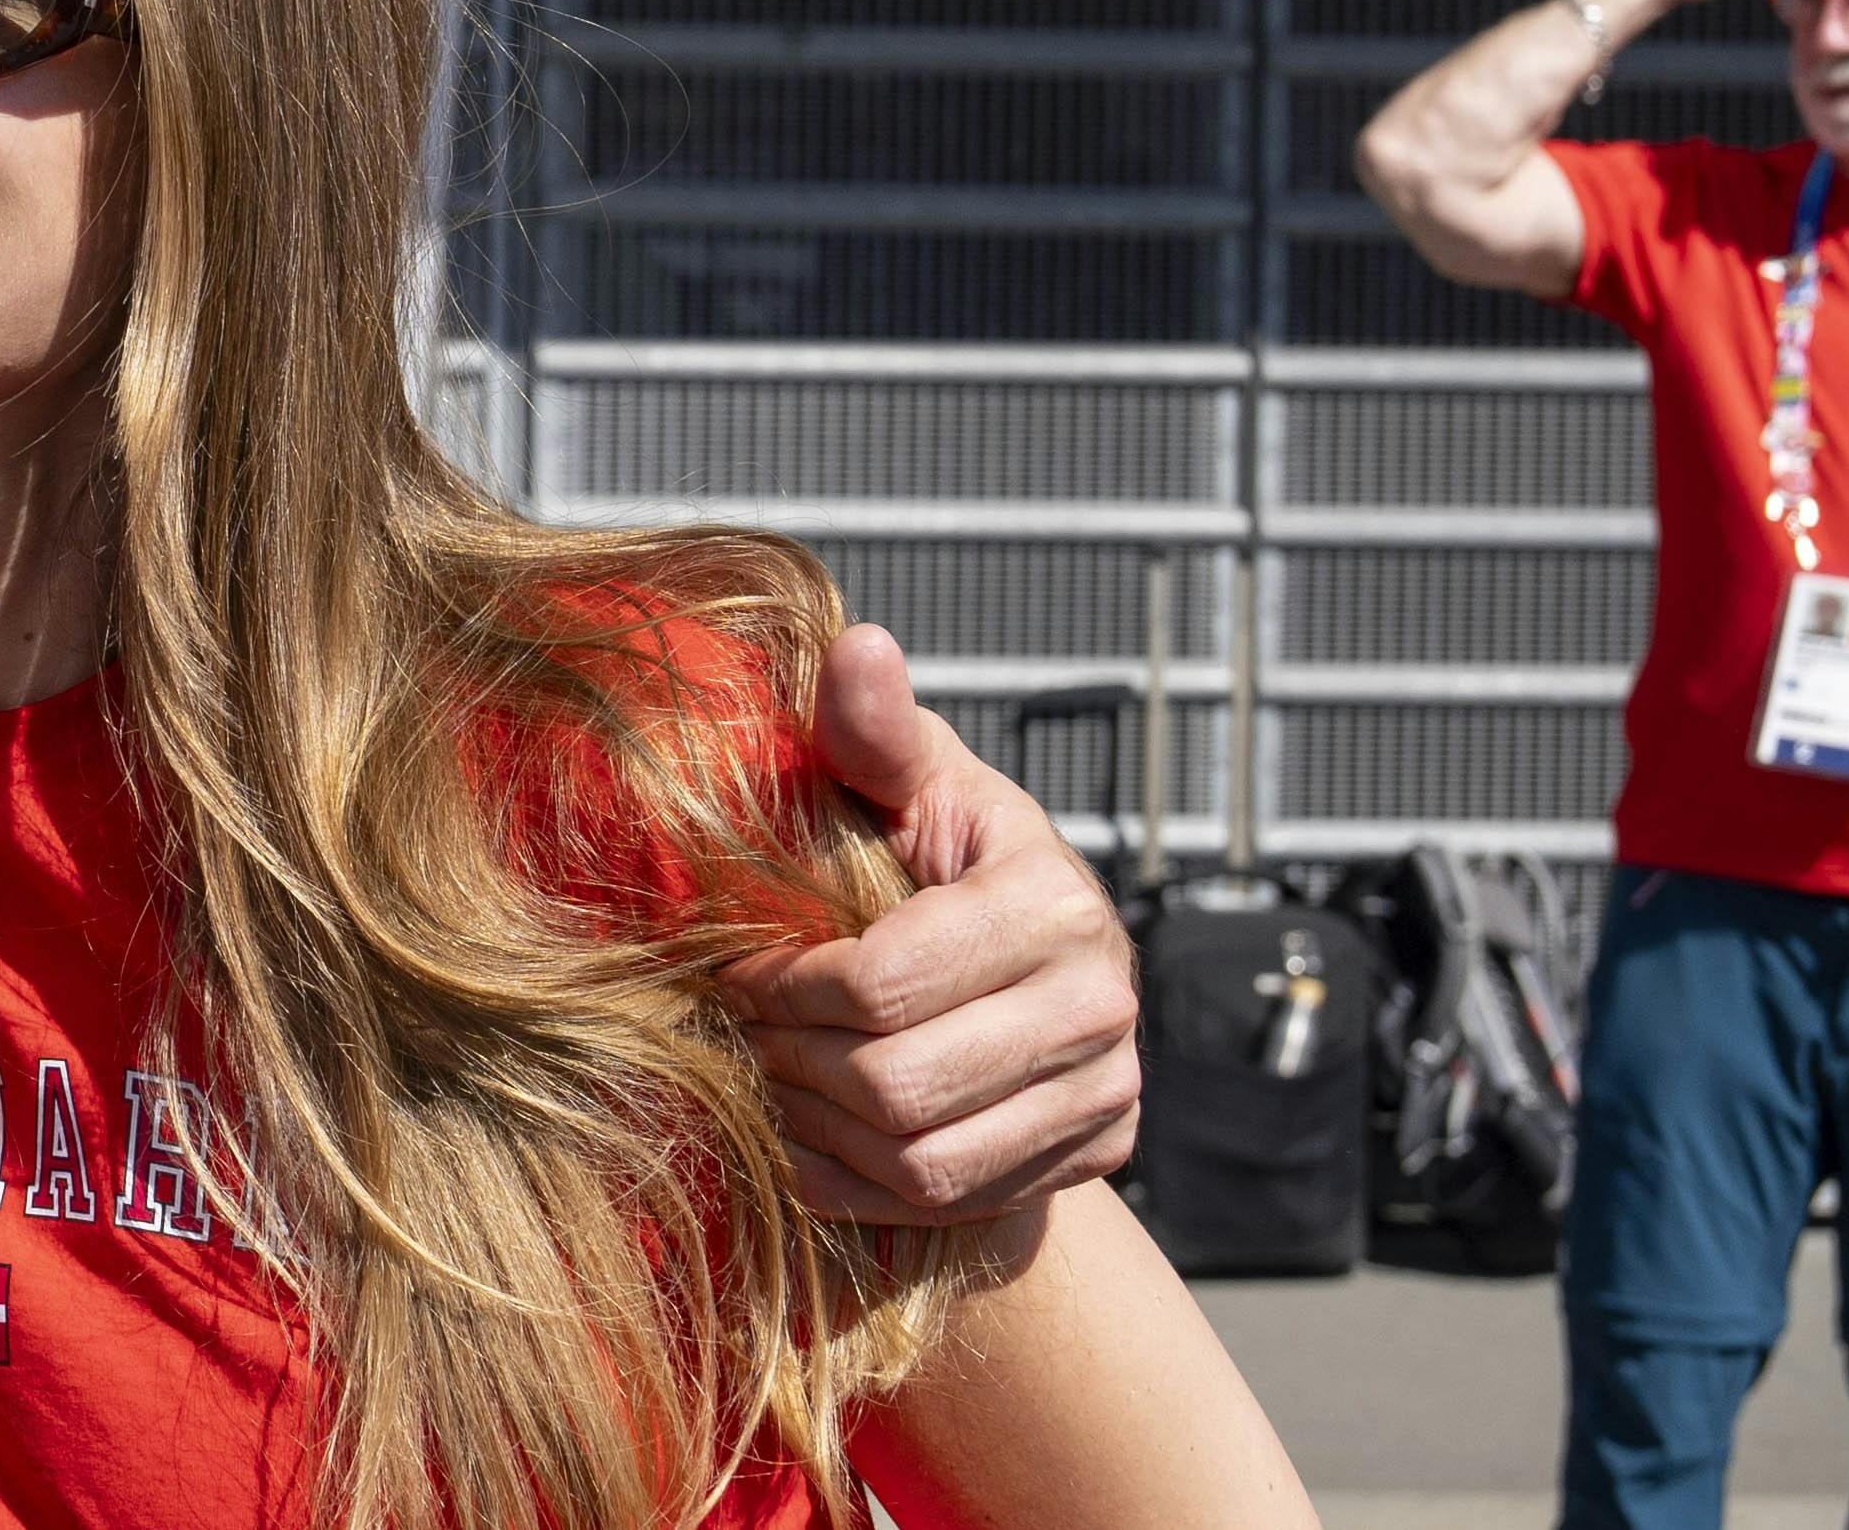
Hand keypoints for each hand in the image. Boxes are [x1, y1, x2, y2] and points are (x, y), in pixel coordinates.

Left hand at [728, 629, 1143, 1224]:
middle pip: (898, 1086)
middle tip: (741, 1029)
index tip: (739, 966)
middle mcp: (1102, 1005)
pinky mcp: (1097, 1156)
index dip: (786, 985)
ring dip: (818, 1128)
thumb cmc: (940, 850)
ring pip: (921, 1161)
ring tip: (772, 1074)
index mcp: (1053, 901)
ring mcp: (1109, 1093)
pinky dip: (858, 1182)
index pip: (883, 983)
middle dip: (794, 1061)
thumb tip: (856, 645)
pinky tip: (812, 1133)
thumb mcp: (909, 781)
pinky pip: (948, 1203)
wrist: (1033, 955)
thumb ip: (872, 732)